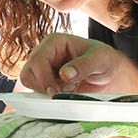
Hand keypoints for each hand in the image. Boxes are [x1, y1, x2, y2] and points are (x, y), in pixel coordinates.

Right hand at [18, 33, 137, 95]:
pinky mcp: (44, 80)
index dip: (44, 77)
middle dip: (44, 86)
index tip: (55, 92)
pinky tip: (64, 92)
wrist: (109, 73)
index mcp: (54, 42)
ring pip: (28, 81)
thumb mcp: (100, 60)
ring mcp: (43, 67)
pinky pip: (35, 89)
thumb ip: (83, 65)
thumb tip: (64, 74)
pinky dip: (47, 95)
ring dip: (44, 90)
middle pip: (28, 71)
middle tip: (62, 92)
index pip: (38, 59)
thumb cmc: (105, 60)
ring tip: (66, 90)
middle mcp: (45, 52)